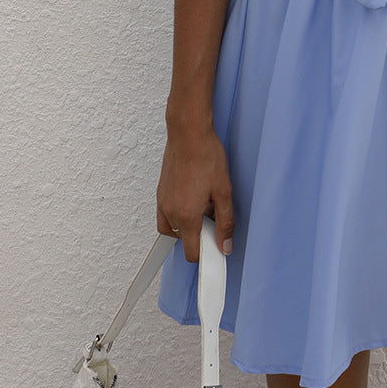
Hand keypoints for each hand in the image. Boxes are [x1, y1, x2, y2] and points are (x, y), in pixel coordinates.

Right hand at [156, 123, 234, 262]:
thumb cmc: (206, 156)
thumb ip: (225, 222)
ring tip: (203, 203)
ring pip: (173, 229)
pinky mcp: (160, 193)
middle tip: (214, 212)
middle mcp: (170, 212)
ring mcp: (162, 202)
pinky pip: (166, 215)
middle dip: (200, 234)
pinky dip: (178, 215)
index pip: (192, 253)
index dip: (206, 253)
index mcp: (187, 216)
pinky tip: (192, 197)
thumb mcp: (224, 191)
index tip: (217, 247)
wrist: (189, 133)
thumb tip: (225, 245)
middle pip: (184, 240)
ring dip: (188, 224)